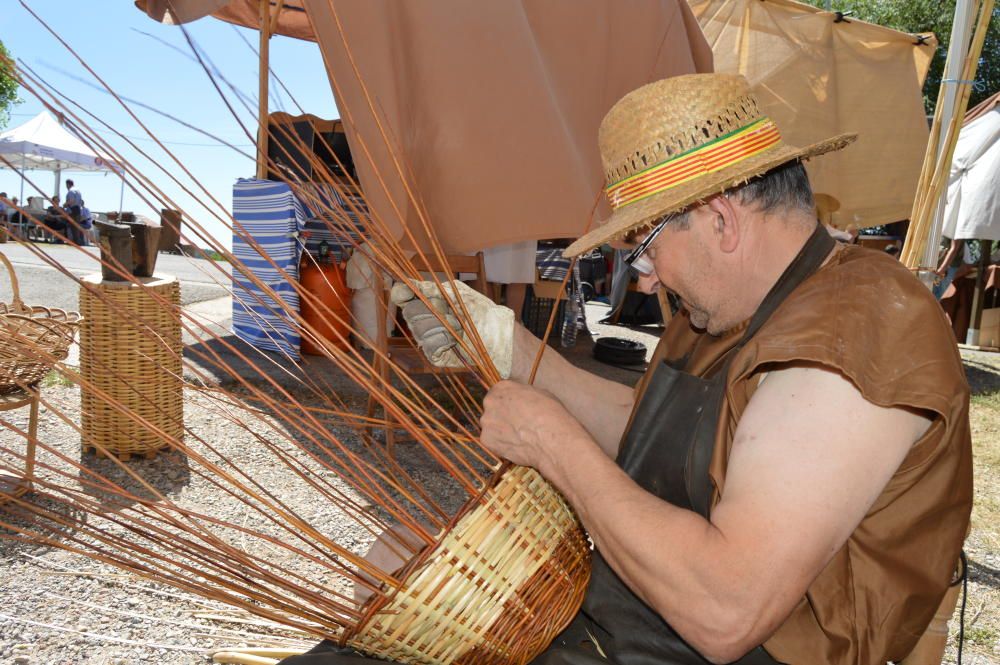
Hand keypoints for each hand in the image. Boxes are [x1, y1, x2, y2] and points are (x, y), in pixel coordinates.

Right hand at [391, 280, 513, 377]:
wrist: (501, 340)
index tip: (404, 293)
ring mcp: (430, 337)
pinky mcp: (435, 355)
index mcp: (432, 300)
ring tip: (458, 328)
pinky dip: (443, 342)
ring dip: (441, 327)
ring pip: (419, 329)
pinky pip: (428, 346)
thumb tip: (408, 284)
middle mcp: (427, 318)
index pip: (406, 295)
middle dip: (430, 311)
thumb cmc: (484, 313)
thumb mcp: (459, 294)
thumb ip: (433, 289)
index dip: (402, 294)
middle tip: (451, 313)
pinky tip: (455, 342)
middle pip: (410, 312)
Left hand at [480, 380, 586, 471]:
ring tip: (518, 437)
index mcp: (503, 387)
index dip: (509, 403)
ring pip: (491, 426)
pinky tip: (515, 445)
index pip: (500, 393)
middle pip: (493, 409)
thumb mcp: (540, 394)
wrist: (551, 439)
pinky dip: (501, 444)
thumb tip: (521, 400)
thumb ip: (523, 395)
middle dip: (502, 416)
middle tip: (517, 425)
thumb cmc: (551, 415)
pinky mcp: (487, 440)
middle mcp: (490, 402)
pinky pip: (492, 442)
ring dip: (501, 431)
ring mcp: (486, 422)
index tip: (515, 410)